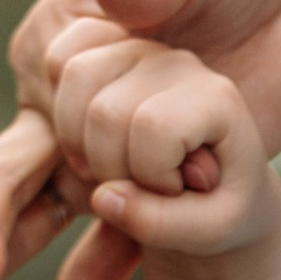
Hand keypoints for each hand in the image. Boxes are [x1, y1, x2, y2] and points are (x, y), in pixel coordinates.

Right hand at [65, 32, 280, 263]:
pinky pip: (59, 59)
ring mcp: (140, 50)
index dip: (152, 177)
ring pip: (75, 76)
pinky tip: (89, 142)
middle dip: (110, 169)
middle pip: (106, 111)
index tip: (178, 191)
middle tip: (142, 187)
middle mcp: (179, 62)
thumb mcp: (211, 231)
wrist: (219, 187)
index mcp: (217, 97)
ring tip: (115, 168)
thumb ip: (161, 224)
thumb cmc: (222, 207)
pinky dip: (62, 110)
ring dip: (78, 141)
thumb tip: (101, 199)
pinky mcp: (107, 48)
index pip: (154, 127)